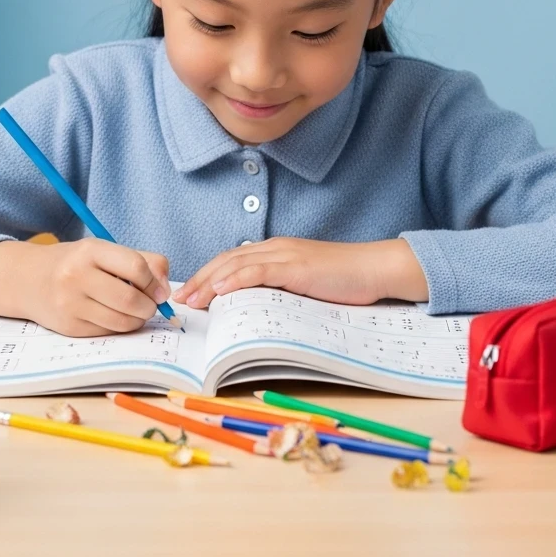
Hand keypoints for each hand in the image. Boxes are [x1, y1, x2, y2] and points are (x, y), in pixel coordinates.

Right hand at [0, 238, 170, 336]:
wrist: (28, 280)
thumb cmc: (76, 263)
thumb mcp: (104, 251)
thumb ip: (142, 261)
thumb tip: (165, 288)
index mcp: (90, 250)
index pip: (136, 267)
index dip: (155, 282)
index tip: (159, 289)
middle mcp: (77, 276)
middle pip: (132, 300)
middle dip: (150, 306)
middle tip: (151, 305)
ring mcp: (70, 304)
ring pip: (122, 322)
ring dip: (137, 320)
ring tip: (134, 310)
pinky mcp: (69, 327)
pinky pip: (108, 333)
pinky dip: (119, 327)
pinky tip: (113, 316)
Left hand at [172, 237, 427, 309]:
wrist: (376, 268)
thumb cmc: (346, 280)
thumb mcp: (306, 285)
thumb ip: (282, 290)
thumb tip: (257, 308)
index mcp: (277, 251)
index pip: (233, 260)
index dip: (208, 275)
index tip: (189, 292)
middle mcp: (276, 248)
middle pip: (227, 260)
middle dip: (200, 278)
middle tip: (179, 297)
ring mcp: (285, 255)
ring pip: (237, 263)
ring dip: (209, 281)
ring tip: (190, 298)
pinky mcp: (296, 266)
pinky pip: (259, 271)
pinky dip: (235, 279)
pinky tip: (218, 290)